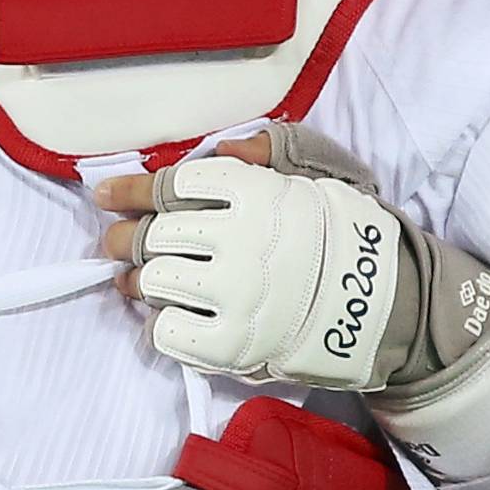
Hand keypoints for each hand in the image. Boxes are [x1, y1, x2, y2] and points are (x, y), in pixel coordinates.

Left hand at [99, 126, 489, 391]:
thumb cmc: (344, 233)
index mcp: (256, 193)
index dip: (133, 190)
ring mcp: (234, 295)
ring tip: (136, 282)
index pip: (174, 185)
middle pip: (155, 235)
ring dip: (138, 281)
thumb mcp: (317, 174)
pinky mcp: (232, 345)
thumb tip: (224, 145)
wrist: (382, 306)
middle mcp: (239, 241)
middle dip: (127, 238)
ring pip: (155, 282)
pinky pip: (169, 334)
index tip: (107, 195)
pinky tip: (170, 317)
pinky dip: (160, 325)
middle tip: (116, 243)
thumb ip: (269, 152)